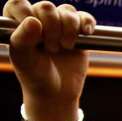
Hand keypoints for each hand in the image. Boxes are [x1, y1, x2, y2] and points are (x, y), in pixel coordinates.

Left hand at [4, 0, 95, 120]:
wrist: (57, 92)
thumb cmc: (35, 75)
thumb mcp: (23, 59)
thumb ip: (23, 39)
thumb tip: (33, 21)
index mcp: (18, 23)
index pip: (19, 3)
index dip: (27, 14)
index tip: (34, 34)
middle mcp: (38, 20)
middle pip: (46, 7)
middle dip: (51, 28)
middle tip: (51, 48)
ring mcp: (60, 25)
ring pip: (67, 11)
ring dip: (69, 29)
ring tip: (65, 47)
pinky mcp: (79, 32)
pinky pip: (85, 17)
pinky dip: (86, 23)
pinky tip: (85, 33)